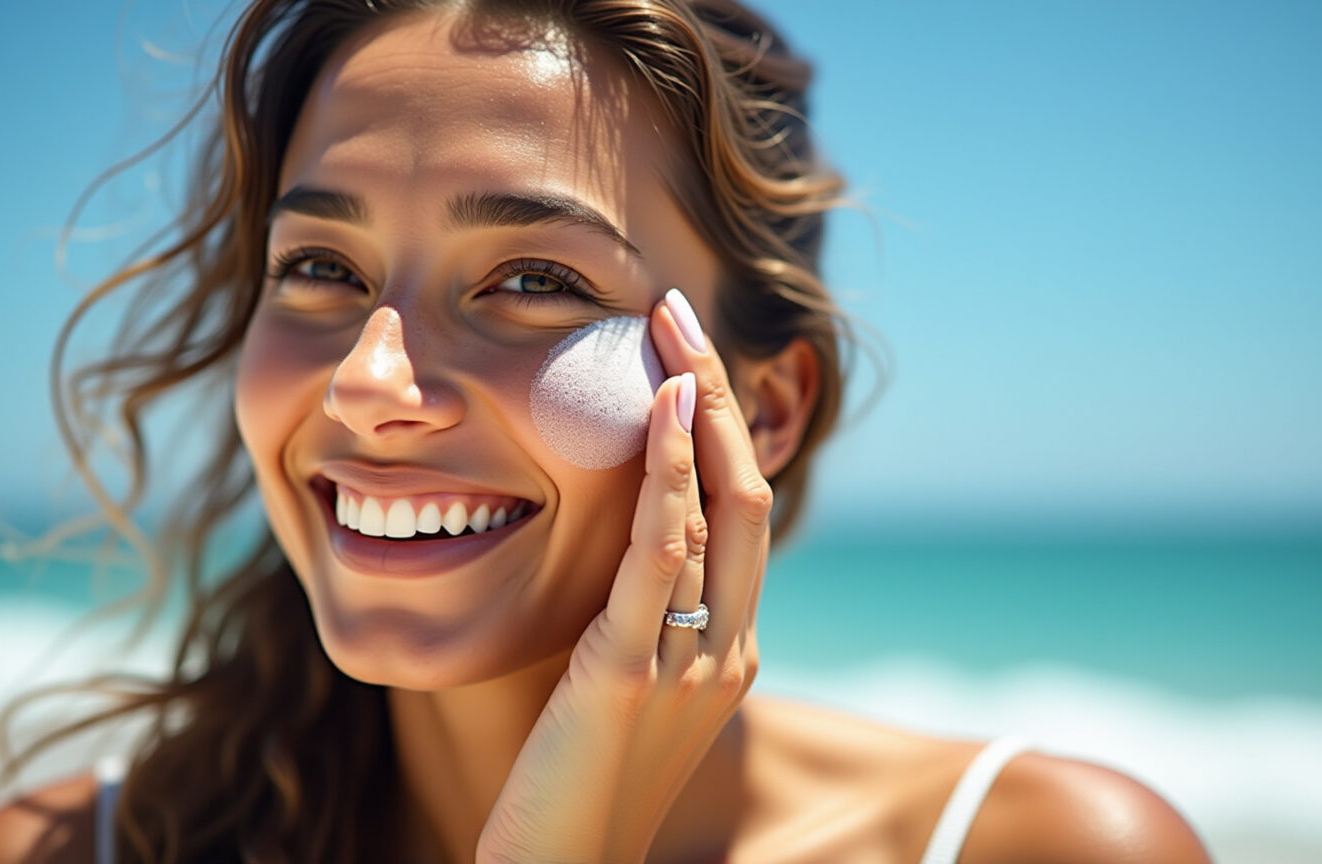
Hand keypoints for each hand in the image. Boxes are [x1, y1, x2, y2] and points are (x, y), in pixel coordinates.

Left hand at [476, 291, 771, 863]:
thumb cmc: (574, 790)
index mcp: (730, 650)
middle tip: (677, 311)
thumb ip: (640, 628)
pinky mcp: (634, 674)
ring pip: (718, 507)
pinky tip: (658, 409)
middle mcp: (730, 649)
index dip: (718, 427)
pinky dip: (668, 473)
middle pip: (746, 491)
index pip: (738, 515)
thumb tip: (623, 558)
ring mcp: (693, 662)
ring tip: (667, 328)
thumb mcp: (623, 695)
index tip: (681, 355)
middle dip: (716, 392)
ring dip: (695, 406)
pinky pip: (663, 556)